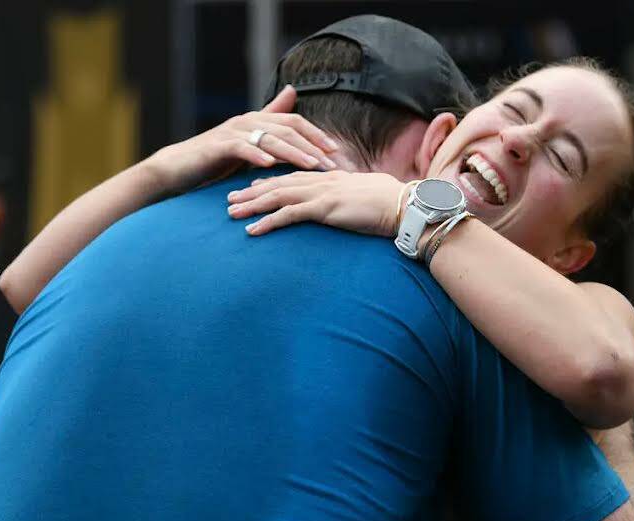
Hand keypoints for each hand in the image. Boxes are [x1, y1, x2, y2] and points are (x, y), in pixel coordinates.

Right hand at [144, 86, 338, 194]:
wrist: (178, 168)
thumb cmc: (216, 160)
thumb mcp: (248, 147)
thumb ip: (271, 130)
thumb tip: (292, 101)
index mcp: (258, 121)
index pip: (295, 123)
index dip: (317, 134)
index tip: (337, 151)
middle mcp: (248, 122)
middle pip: (287, 129)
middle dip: (312, 146)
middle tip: (332, 163)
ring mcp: (233, 132)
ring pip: (270, 138)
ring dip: (292, 152)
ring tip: (311, 165)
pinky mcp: (218, 146)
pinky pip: (242, 149)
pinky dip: (257, 155)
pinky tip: (271, 165)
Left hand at [225, 170, 405, 236]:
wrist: (405, 206)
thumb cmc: (391, 204)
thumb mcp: (365, 196)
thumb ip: (350, 197)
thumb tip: (347, 203)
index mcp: (330, 178)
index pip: (293, 177)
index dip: (269, 182)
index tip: (251, 187)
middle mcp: (322, 181)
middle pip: (278, 184)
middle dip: (251, 191)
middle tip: (229, 199)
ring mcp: (321, 193)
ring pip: (277, 196)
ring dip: (252, 205)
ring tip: (231, 213)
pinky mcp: (324, 208)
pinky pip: (289, 215)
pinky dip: (268, 222)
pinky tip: (252, 230)